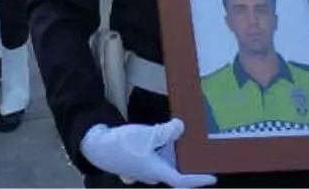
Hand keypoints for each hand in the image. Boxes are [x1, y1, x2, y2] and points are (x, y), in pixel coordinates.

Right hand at [80, 121, 216, 188]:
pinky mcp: (139, 161)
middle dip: (188, 161)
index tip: (212, 178)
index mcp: (157, 171)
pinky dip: (164, 147)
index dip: (198, 180)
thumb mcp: (146, 135)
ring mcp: (145, 168)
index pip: (182, 181)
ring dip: (175, 152)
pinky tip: (165, 134)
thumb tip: (181, 126)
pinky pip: (157, 156)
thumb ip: (165, 132)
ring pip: (166, 162)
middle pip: (176, 170)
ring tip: (186, 137)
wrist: (96, 146)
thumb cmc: (122, 145)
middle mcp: (153, 173)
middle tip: (201, 149)